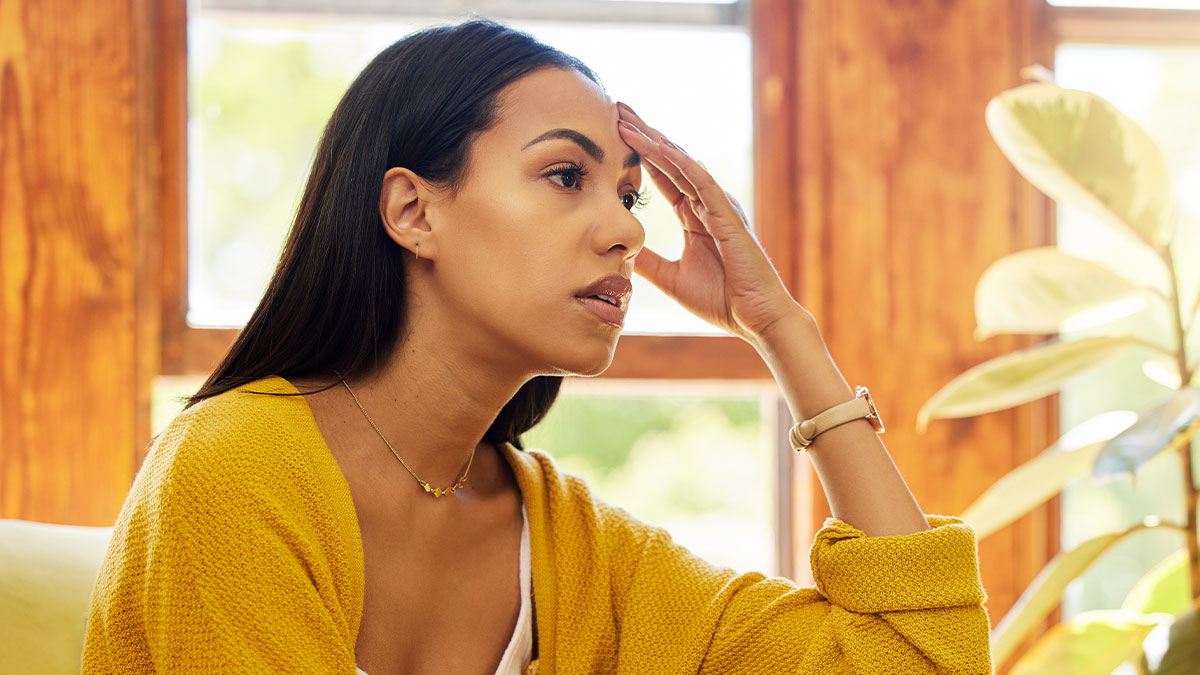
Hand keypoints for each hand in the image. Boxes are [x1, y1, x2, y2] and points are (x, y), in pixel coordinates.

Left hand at [616, 103, 802, 342]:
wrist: (755, 320)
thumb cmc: (722, 300)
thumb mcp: (671, 279)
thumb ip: (648, 263)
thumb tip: (621, 251)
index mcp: (694, 218)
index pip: (663, 177)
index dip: (640, 154)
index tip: (615, 133)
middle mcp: (707, 206)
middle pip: (670, 161)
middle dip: (644, 135)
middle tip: (618, 108)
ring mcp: (719, 208)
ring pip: (683, 165)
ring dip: (655, 141)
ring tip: (630, 120)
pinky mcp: (729, 217)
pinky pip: (703, 183)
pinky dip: (682, 163)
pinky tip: (661, 146)